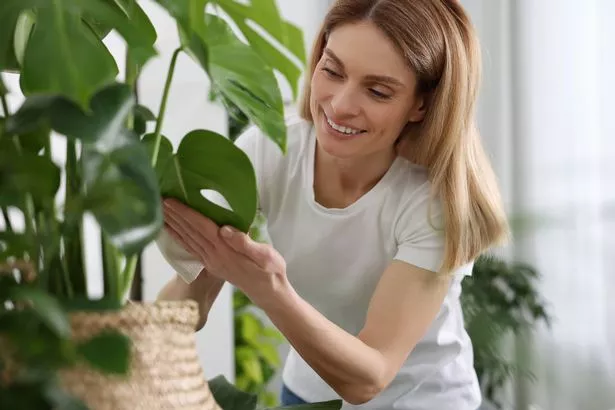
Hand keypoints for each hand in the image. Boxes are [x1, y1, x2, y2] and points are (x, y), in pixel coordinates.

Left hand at [162, 198, 287, 302]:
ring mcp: (211, 262)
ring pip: (188, 240)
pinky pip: (191, 249)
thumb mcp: (265, 256)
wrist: (269, 292)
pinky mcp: (212, 264)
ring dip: (174, 225)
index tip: (172, 201)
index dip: (186, 213)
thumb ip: (245, 243)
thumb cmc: (271, 271)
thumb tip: (225, 229)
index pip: (202, 227)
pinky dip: (179, 238)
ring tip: (161, 212)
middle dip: (175, 216)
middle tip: (159, 200)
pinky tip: (173, 232)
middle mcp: (214, 256)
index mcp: (226, 250)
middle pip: (190, 232)